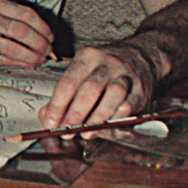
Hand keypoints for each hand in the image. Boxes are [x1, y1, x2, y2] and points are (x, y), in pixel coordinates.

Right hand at [0, 0, 52, 66]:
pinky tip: (26, 64)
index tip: (50, 36)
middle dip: (41, 43)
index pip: (26, 14)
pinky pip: (4, 60)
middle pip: (23, 31)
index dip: (43, 27)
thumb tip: (39, 32)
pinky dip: (20, 63)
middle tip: (48, 51)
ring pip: (16, 48)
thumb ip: (8, 16)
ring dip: (33, 56)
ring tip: (39, 59)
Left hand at [37, 44, 155, 136]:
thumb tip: (45, 116)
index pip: (68, 81)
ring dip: (98, 116)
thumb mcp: (82, 72)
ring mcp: (126, 74)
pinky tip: (107, 125)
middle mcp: (107, 62)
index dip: (58, 105)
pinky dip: (117, 116)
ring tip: (86, 132)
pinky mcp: (141, 88)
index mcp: (87, 56)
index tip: (50, 123)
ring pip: (113, 94)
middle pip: (90, 88)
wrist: (140, 56)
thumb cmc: (104, 67)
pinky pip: (130, 103)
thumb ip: (63, 95)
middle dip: (76, 112)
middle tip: (67, 130)